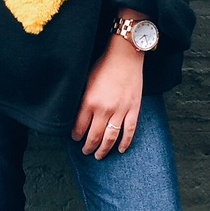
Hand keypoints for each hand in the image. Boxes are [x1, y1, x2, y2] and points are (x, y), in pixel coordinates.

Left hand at [72, 35, 144, 158]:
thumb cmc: (104, 64)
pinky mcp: (133, 109)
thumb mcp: (86, 81)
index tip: (75, 139)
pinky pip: (129, 131)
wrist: (125, 55)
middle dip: (88, 147)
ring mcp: (120, 110)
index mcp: (89, 101)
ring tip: (99, 155)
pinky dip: (125, 142)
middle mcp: (104, 109)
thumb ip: (82, 99)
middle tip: (86, 152)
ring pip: (111, 137)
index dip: (77, 136)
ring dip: (104, 149)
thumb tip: (76, 114)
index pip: (79, 127)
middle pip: (95, 136)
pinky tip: (120, 149)